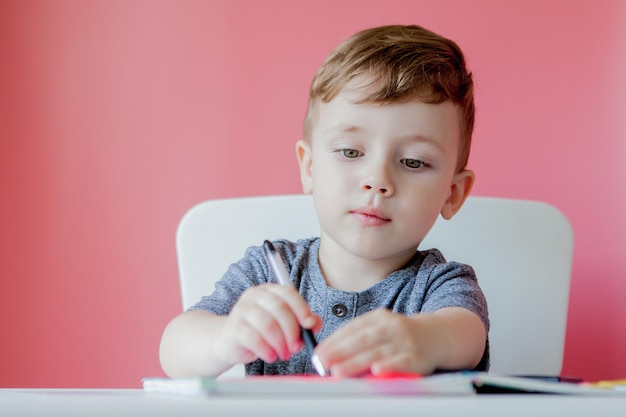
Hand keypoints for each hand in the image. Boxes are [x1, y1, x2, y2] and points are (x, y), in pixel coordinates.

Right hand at [212, 283, 322, 366]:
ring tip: (283, 354)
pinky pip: (253, 338)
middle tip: (296, 347)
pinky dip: (266, 350)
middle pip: (279, 308)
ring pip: (267, 323)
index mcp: (268, 291)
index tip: (310, 325)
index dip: (301, 308)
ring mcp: (241, 310)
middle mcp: (254, 296)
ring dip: (280, 342)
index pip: (288, 293)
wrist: (228, 342)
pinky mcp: (233, 327)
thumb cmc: (258, 332)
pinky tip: (271, 356)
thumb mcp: (282, 325)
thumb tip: (316, 323)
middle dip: (292, 330)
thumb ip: (301, 322)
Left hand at [315, 309, 437, 376]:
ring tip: (338, 371)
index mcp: (379, 318)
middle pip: (362, 339)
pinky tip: (376, 370)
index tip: (319, 352)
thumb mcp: (382, 329)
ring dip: (356, 362)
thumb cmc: (403, 335)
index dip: (334, 340)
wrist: (440, 335)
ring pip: (377, 352)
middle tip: (322, 362)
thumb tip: (332, 353)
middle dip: (340, 351)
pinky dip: (389, 366)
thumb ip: (360, 338)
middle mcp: (391, 326)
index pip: (352, 328)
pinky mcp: (418, 357)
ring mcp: (405, 341)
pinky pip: (401, 362)